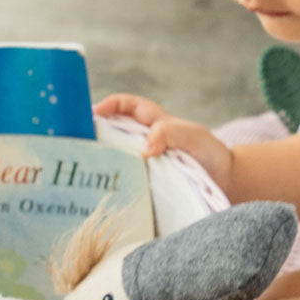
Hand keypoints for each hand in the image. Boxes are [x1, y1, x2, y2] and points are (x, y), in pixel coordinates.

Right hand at [94, 94, 234, 194]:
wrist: (225, 185)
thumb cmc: (209, 154)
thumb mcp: (192, 136)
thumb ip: (169, 134)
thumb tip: (142, 150)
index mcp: (153, 123)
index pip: (126, 106)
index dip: (109, 105)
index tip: (93, 113)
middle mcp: (143, 142)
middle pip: (112, 132)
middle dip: (92, 134)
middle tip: (74, 143)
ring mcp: (143, 164)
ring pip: (114, 158)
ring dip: (98, 161)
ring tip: (80, 169)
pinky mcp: (145, 185)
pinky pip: (124, 181)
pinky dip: (111, 185)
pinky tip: (99, 193)